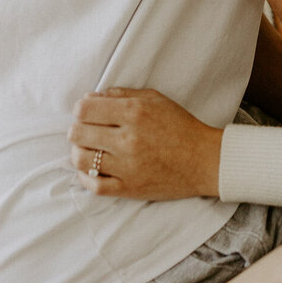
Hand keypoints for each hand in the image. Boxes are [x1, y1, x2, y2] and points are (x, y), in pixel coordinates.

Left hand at [69, 88, 220, 199]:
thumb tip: (90, 97)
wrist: (204, 160)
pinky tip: (90, 169)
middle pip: (78, 133)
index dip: (81, 109)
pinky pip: (93, 185)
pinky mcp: (129, 188)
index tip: (86, 112)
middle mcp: (128, 139)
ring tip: (87, 148)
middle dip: (77, 129)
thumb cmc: (181, 126)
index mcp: (135, 112)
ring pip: (81, 159)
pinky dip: (84, 177)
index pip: (85, 109)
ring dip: (78, 152)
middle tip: (85, 130)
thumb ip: (122, 94)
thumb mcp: (156, 99)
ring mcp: (127, 166)